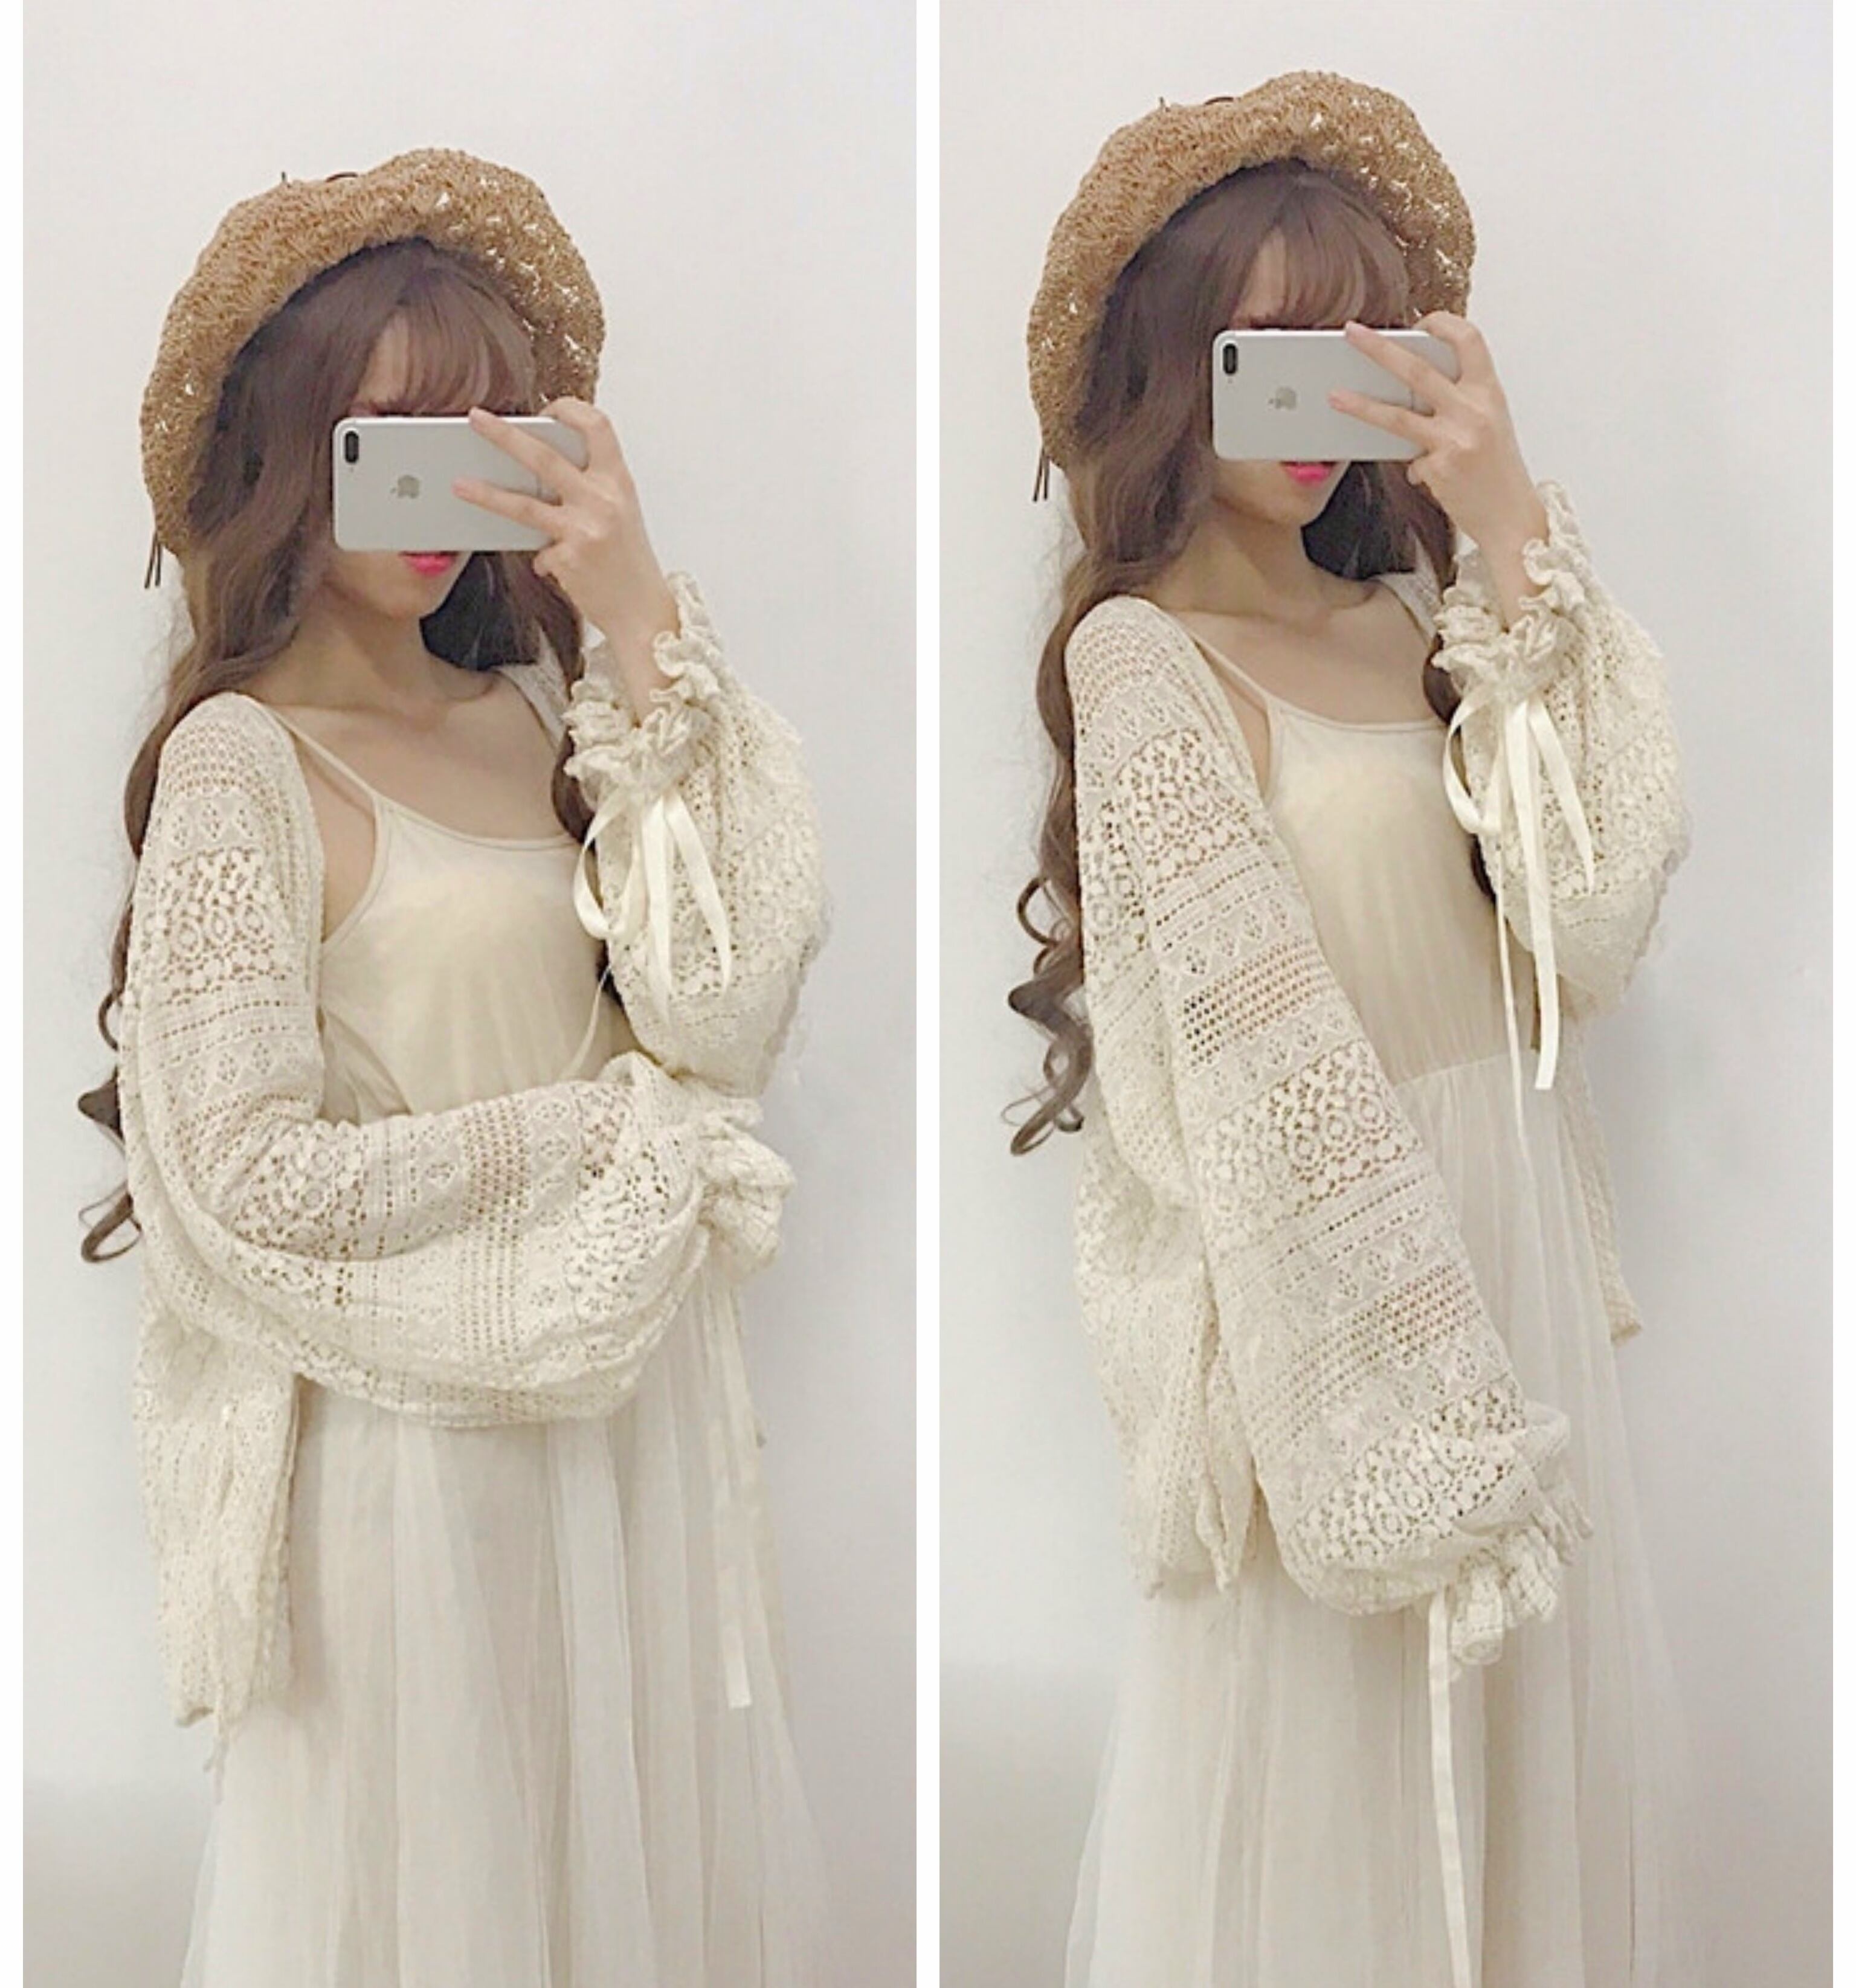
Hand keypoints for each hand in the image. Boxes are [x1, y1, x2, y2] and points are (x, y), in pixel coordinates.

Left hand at [454, 398, 678, 692]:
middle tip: (475, 419)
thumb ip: (588, 489)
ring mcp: (584, 530)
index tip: (546, 409)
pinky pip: (538, 551)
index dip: (569, 409)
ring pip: (524, 504)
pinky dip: (542, 558)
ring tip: (459, 484)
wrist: (644, 611)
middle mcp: (602, 501)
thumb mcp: (620, 514)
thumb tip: (538, 475)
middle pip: (545, 456)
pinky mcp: (568, 560)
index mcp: (619, 482)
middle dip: (504, 434)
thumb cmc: (631, 563)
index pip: (597, 426)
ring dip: (487, 493)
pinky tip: (553, 567)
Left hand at [1328, 314, 1547, 565]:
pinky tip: (1423, 475)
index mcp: (1490, 392)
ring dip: (1360, 404)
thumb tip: (1411, 396)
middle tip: (1352, 333)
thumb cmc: (1499, 471)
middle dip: (1379, 347)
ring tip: (1334, 395)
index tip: (1419, 322)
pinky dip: (1411, 465)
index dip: (1442, 324)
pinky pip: (1408, 458)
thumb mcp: (1489, 424)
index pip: (1469, 340)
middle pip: (1418, 369)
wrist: (1513, 517)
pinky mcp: (1438, 469)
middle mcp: (1473, 411)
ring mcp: (1454, 440)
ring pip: (1396, 416)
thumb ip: (1457, 404)